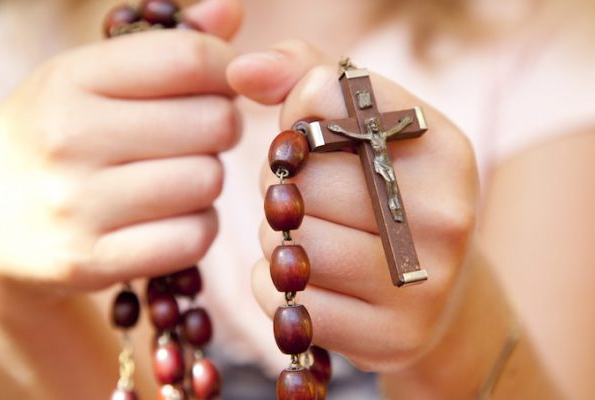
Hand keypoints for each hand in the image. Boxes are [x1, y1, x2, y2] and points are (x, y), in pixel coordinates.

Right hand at [0, 2, 242, 293]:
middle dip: (219, 127)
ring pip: (208, 182)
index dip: (226, 70)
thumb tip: (233, 9)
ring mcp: (77, 206)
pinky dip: (196, 228)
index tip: (218, 84)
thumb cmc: (52, 136)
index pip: (190, 59)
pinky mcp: (91, 261)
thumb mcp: (88, 78)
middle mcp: (68, 138)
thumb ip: (165, 43)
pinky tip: (169, 218)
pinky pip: (193, 238)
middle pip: (213, 123)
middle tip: (194, 135)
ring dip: (207, 179)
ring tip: (176, 176)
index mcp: (69, 79)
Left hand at [229, 40, 478, 372]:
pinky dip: (274, 287)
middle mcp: (444, 216)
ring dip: (277, 239)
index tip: (308, 132)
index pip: (326, 98)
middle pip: (302, 180)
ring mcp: (421, 285)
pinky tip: (306, 278)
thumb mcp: (365, 126)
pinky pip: (283, 303)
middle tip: (304, 193)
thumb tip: (240, 68)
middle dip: (283, 183)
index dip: (296, 115)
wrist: (435, 290)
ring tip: (307, 237)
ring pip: (291, 246)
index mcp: (442, 148)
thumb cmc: (382, 193)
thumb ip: (304, 76)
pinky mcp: (389, 338)